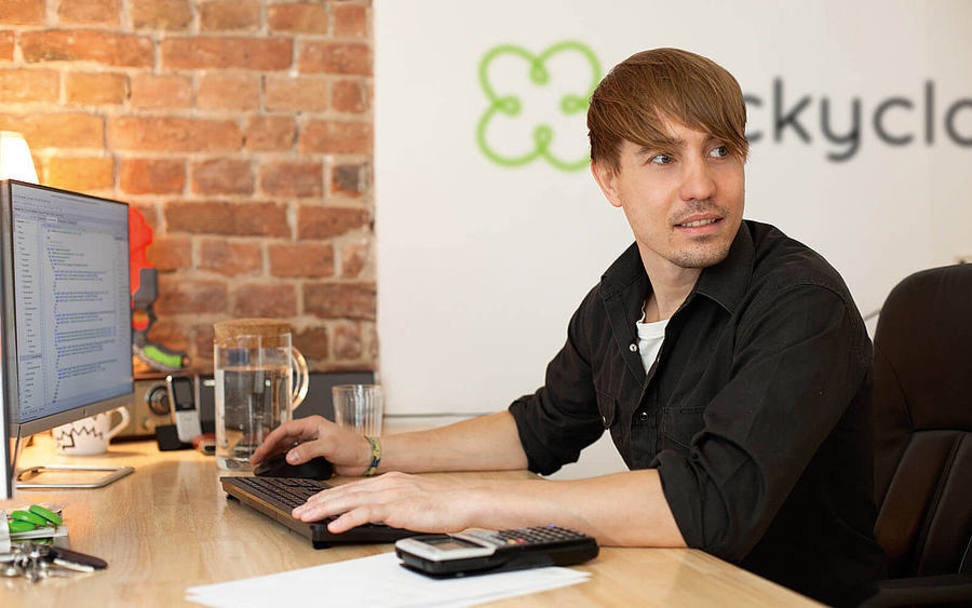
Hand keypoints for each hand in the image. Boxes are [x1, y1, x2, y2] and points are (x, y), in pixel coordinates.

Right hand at [249, 416, 371, 475]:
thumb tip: (290, 456)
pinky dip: (284, 461)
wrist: (366, 457)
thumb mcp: (330, 446)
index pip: (285, 430)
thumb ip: (309, 450)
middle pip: (282, 438)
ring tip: (262, 464)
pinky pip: (295, 457)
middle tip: (256, 460)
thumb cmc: (353, 445)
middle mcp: (310, 432)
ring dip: (274, 455)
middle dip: (268, 448)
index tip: (261, 452)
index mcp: (312, 424)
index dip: (270, 440)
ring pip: (287, 447)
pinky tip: (278, 467)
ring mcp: (311, 444)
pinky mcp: (314, 455)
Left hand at [292, 472, 485, 533]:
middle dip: (319, 501)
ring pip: (349, 500)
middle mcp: (386, 484)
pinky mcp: (396, 508)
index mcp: (389, 481)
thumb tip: (376, 512)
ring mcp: (390, 494)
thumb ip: (391, 503)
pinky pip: (366, 513)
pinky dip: (347, 518)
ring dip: (325, 509)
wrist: (461, 502)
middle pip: (345, 492)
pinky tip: (334, 525)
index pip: (352, 487)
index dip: (329, 494)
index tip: (312, 501)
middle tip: (299, 509)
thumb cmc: (442, 505)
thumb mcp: (410, 500)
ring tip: (307, 516)